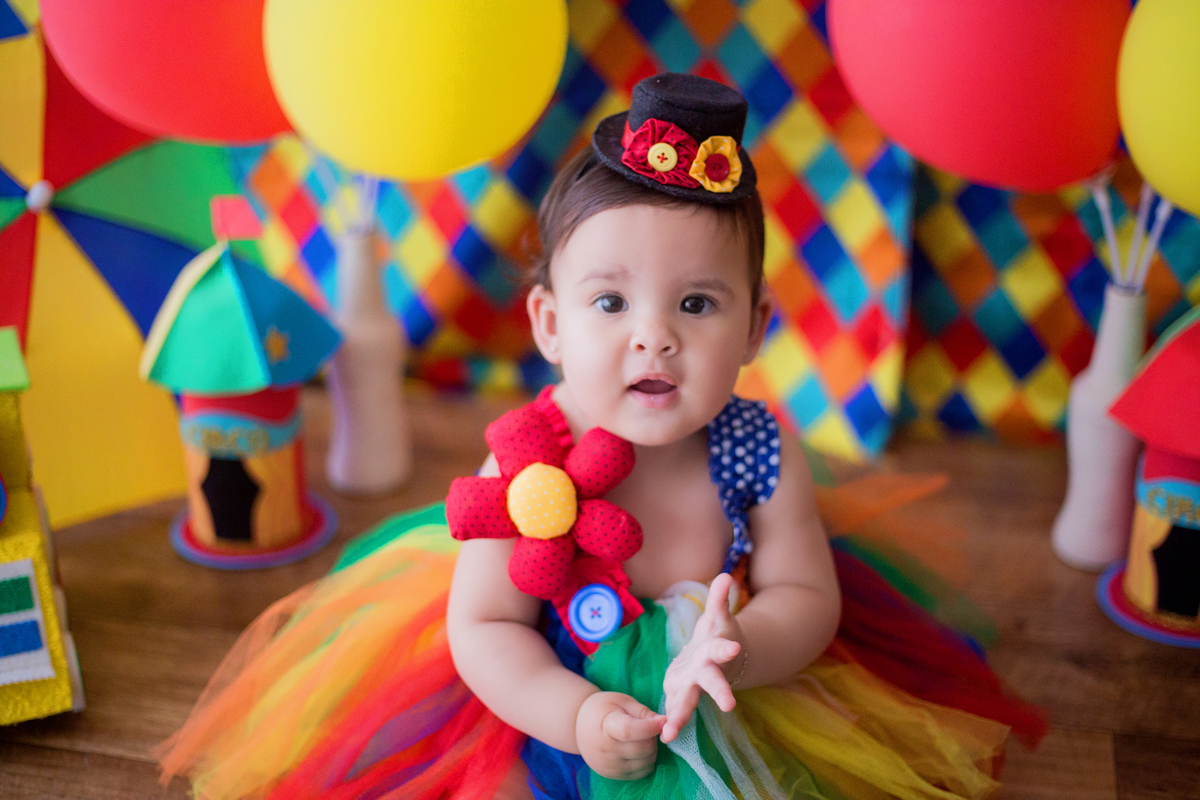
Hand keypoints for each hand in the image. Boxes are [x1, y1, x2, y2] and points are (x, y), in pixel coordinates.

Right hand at [575, 691, 664, 780]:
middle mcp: (606, 750)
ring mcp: (609, 766)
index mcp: (606, 726)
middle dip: (653, 737)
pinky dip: (647, 760)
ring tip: (643, 737)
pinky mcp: (614, 775)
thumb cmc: (603, 709)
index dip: (650, 727)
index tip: (663, 721)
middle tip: (649, 727)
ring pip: (646, 762)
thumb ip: (643, 712)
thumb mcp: (621, 702)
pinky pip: (642, 772)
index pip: (630, 731)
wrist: (579, 727)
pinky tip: (639, 749)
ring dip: (652, 749)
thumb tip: (664, 723)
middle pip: (642, 748)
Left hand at [660, 572, 743, 742]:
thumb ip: (719, 599)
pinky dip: (670, 721)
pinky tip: (662, 736)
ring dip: (681, 716)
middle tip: (730, 706)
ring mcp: (694, 685)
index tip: (734, 648)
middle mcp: (707, 671)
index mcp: (715, 651)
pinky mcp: (680, 693)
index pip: (722, 648)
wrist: (715, 662)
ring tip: (671, 732)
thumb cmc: (716, 636)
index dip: (727, 648)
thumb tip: (724, 576)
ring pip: (690, 701)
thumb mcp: (717, 617)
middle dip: (720, 692)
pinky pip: (675, 709)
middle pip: (713, 682)